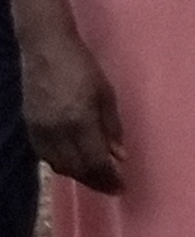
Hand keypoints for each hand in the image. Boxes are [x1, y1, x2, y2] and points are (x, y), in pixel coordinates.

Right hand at [24, 29, 121, 193]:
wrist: (46, 49)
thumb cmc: (83, 67)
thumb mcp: (107, 95)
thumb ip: (112, 128)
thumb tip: (120, 156)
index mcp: (80, 120)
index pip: (96, 161)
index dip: (110, 178)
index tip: (122, 187)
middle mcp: (57, 130)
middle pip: (77, 168)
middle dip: (96, 181)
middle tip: (112, 186)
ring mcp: (40, 129)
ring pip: (59, 165)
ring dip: (79, 175)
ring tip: (97, 177)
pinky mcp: (29, 126)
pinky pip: (45, 156)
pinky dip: (61, 164)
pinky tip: (74, 163)